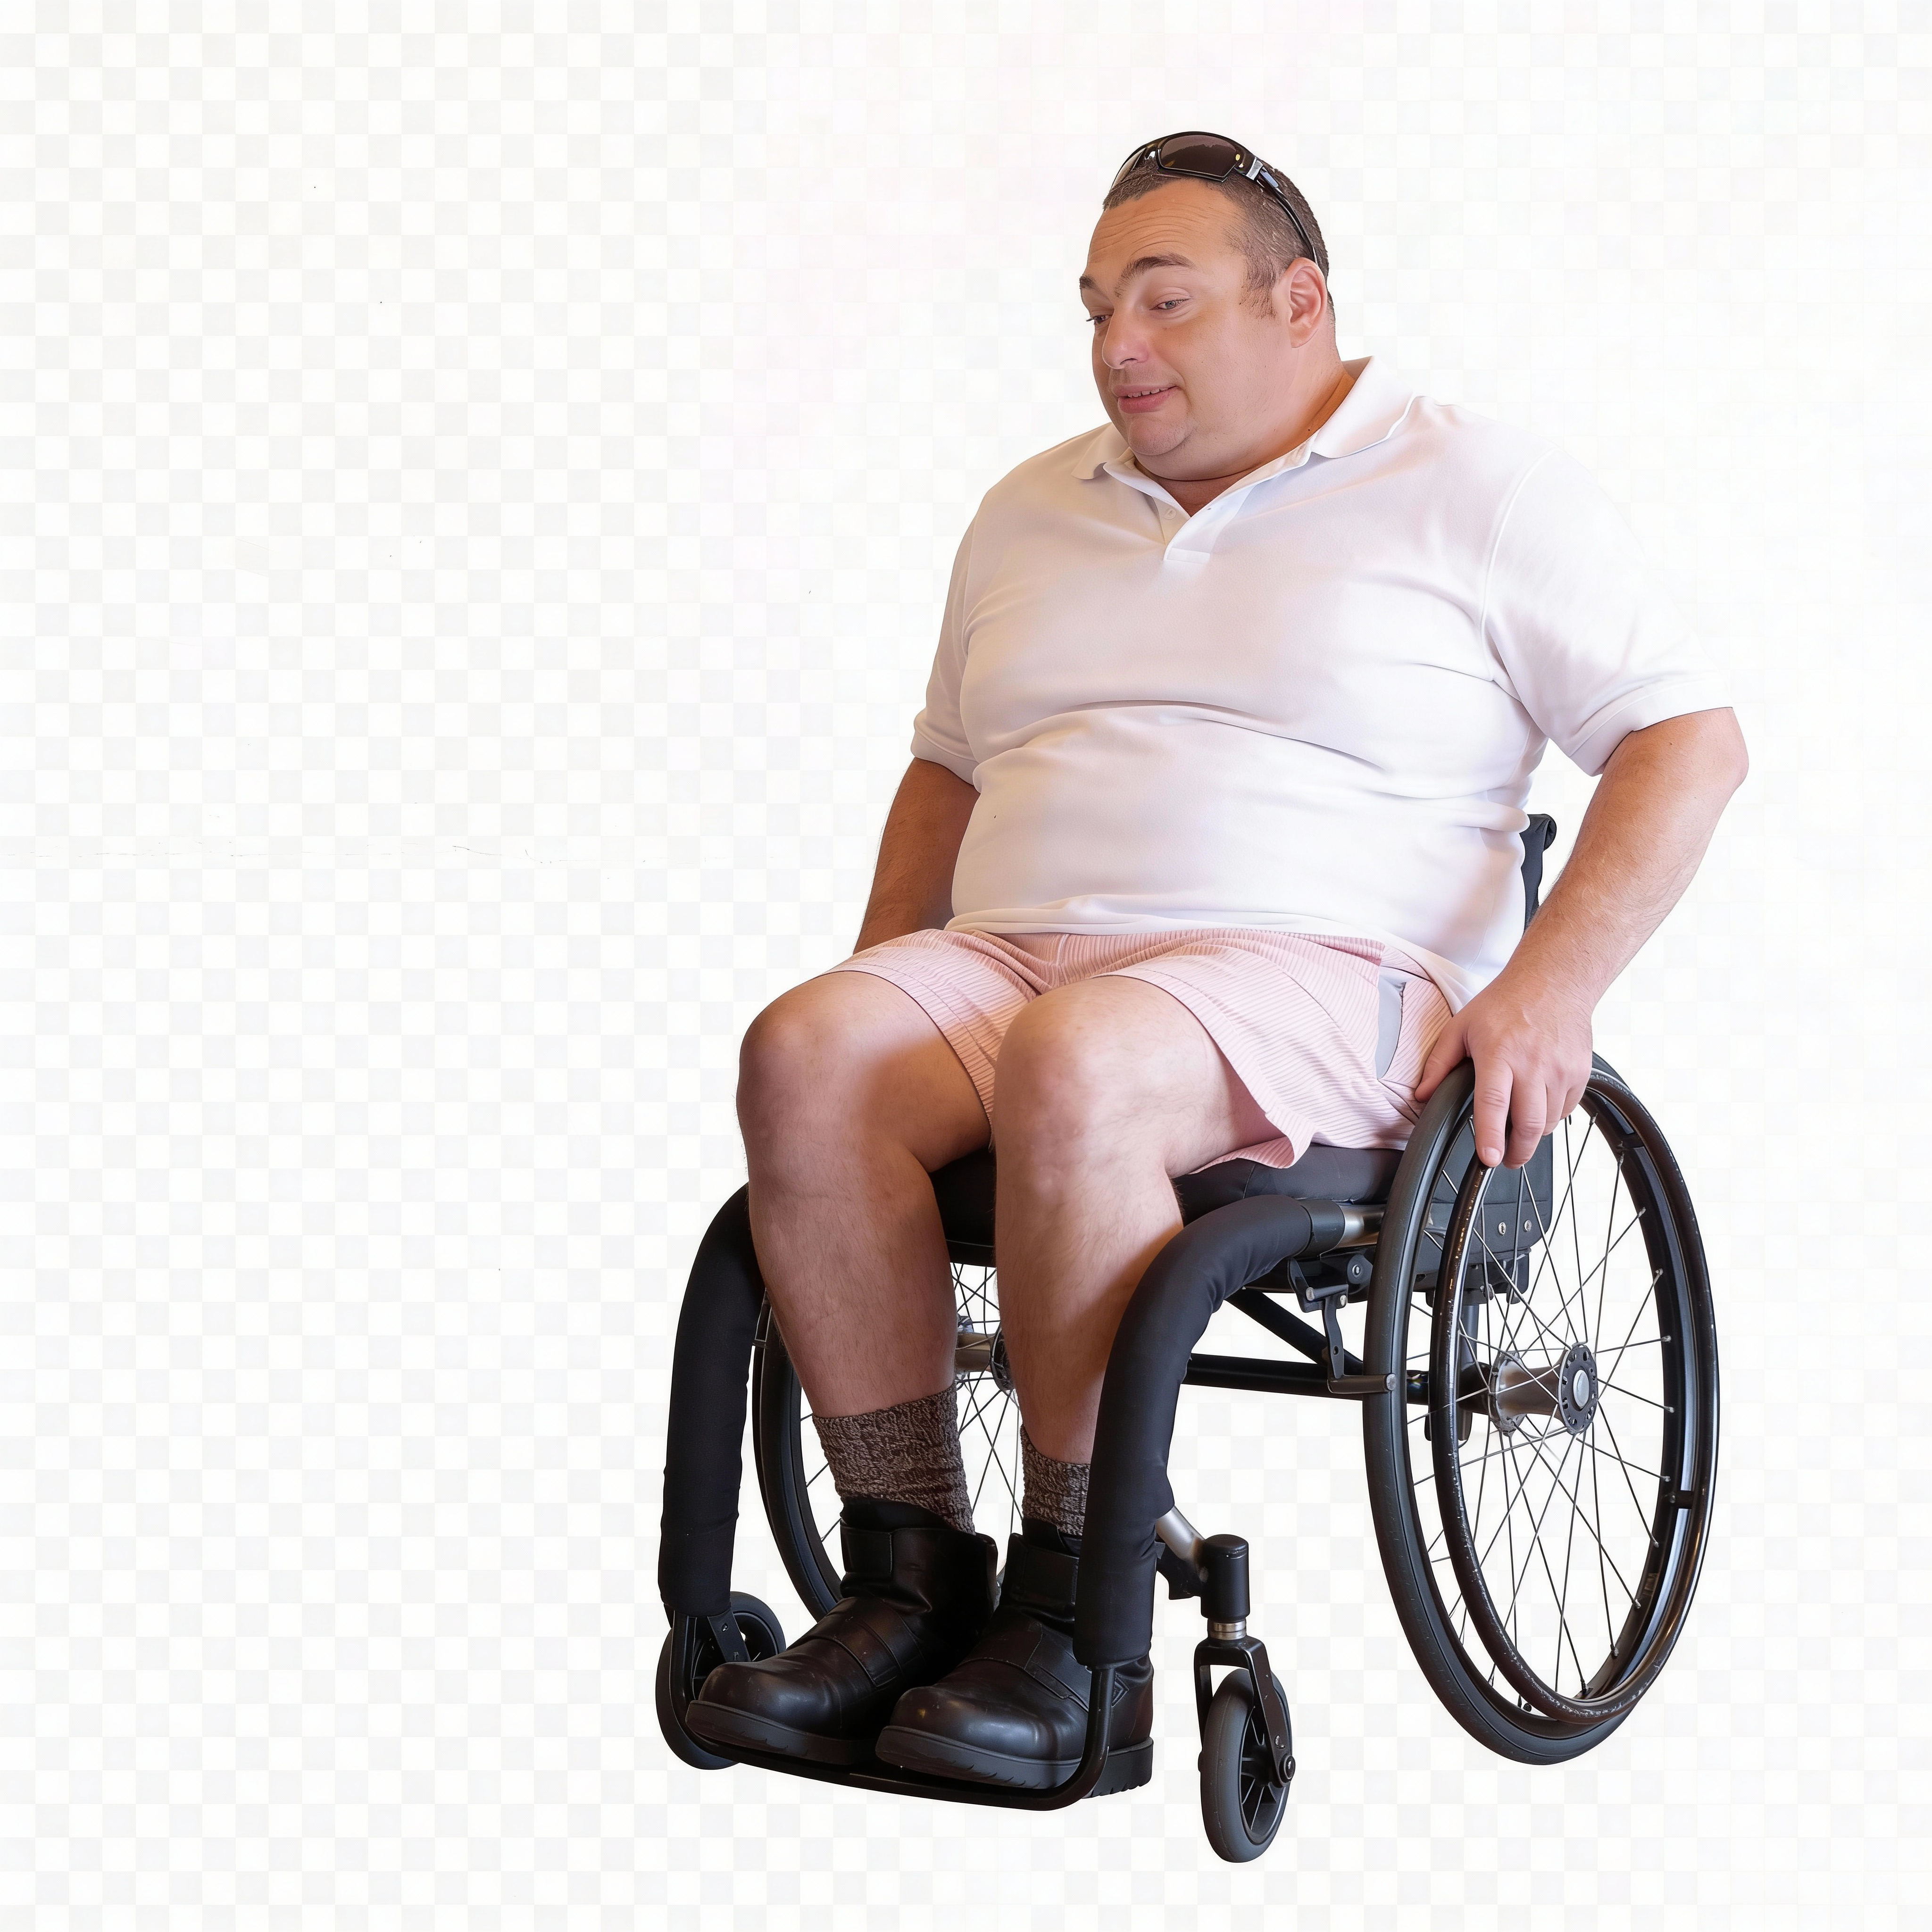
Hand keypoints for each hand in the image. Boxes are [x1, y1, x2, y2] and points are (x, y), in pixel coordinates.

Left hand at [1413, 974, 1593, 1169]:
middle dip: (1517, 1152)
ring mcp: (1560, 1069)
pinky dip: (1552, 1116)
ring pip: (1548, 1122)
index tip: (1490, 1158)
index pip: (1494, 1103)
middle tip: (1506, 1159)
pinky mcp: (1580, 1072)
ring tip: (1519, 1128)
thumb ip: (1439, 1063)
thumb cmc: (1506, 1003)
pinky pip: (1567, 1109)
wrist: (1554, 982)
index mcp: (1499, 1053)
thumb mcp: (1462, 1027)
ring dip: (1532, 1133)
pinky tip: (1538, 1105)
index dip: (1491, 1135)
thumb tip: (1421, 1095)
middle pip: (1528, 1123)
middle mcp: (1533, 1064)